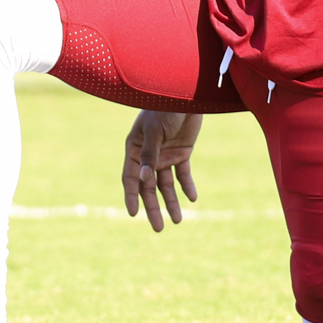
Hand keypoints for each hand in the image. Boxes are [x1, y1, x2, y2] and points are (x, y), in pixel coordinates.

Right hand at [122, 111, 202, 230]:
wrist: (188, 94)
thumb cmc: (165, 108)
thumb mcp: (155, 131)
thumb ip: (149, 155)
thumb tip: (143, 180)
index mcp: (135, 148)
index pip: (130, 178)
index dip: (131, 196)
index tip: (133, 214)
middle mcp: (149, 155)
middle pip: (149, 187)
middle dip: (153, 207)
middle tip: (159, 228)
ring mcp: (165, 154)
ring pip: (166, 184)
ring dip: (171, 202)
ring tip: (178, 220)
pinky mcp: (182, 152)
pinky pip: (183, 174)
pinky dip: (187, 186)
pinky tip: (192, 198)